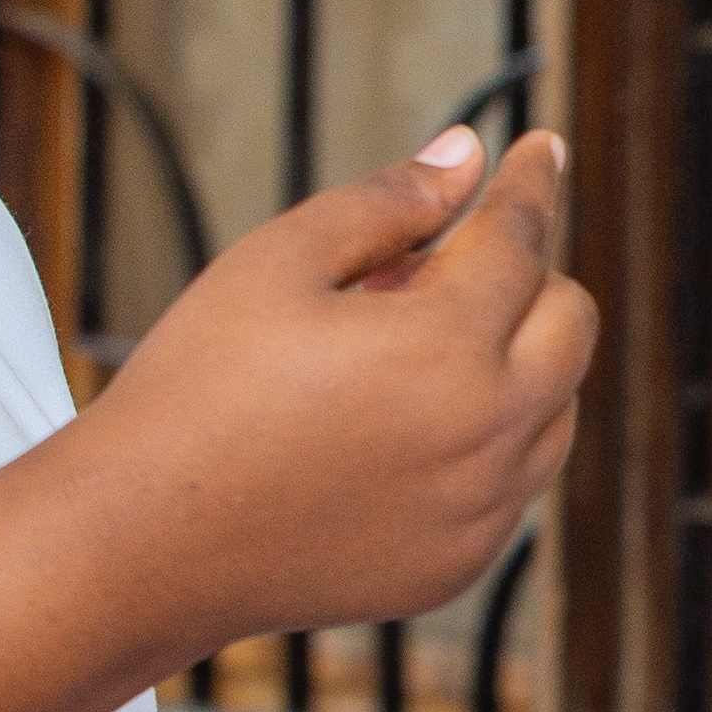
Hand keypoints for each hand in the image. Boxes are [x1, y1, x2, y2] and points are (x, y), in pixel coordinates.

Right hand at [87, 126, 593, 658]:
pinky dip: (483, 438)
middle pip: (571, 321)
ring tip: (388, 355)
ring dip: (509, 359)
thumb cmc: (195, 389)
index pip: (524, 237)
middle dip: (523, 275)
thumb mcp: (277, 263)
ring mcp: (482, 513)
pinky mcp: (460, 564)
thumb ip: (389, 202)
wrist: (140, 545)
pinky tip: (389, 429)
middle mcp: (487, 437)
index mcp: (445, 348)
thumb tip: (467, 155)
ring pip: (555, 406)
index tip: (543, 147)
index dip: (533, 180)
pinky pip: (513, 481)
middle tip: (426, 270)